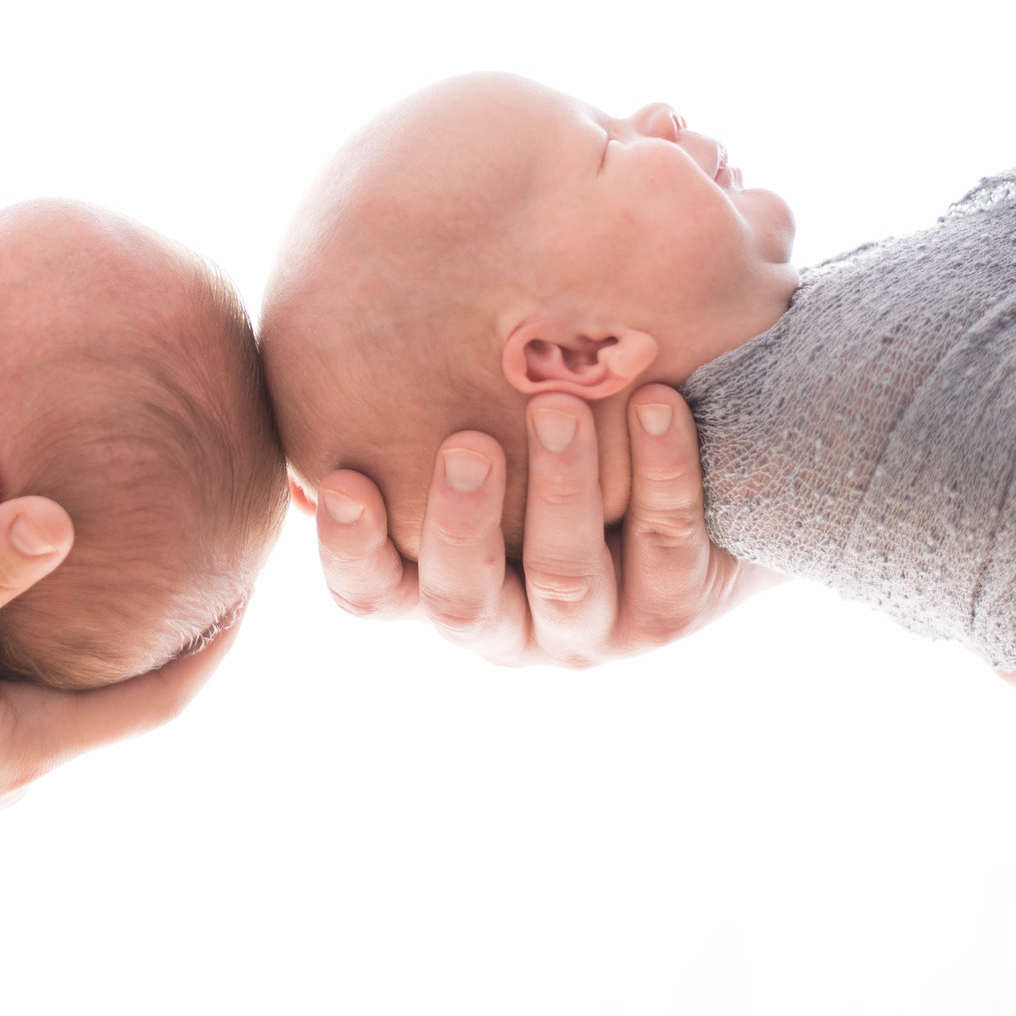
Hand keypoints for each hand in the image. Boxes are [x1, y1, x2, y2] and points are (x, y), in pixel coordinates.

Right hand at [0, 497, 237, 876]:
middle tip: (186, 567)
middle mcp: (12, 774)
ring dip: (84, 653)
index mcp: (31, 746)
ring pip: (52, 706)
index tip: (251, 586)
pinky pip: (0, 709)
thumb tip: (59, 516)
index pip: (163, 700)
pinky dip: (25, 663)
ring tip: (100, 581)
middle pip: (115, 703)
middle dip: (156, 640)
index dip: (216, 645)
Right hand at [312, 386, 779, 666]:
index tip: (344, 481)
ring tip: (560, 407)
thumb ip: (401, 425)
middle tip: (467, 444)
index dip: (351, 551)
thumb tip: (314, 385)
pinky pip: (666, 547)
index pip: (371, 594)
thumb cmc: (550, 439)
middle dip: (461, 524)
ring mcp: (592, 631)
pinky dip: (663, 475)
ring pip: (566, 579)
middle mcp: (508, 627)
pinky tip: (658, 403)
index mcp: (440, 591)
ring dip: (560, 491)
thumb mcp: (478, 434)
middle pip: (463, 602)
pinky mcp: (672, 609)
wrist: (701, 478)